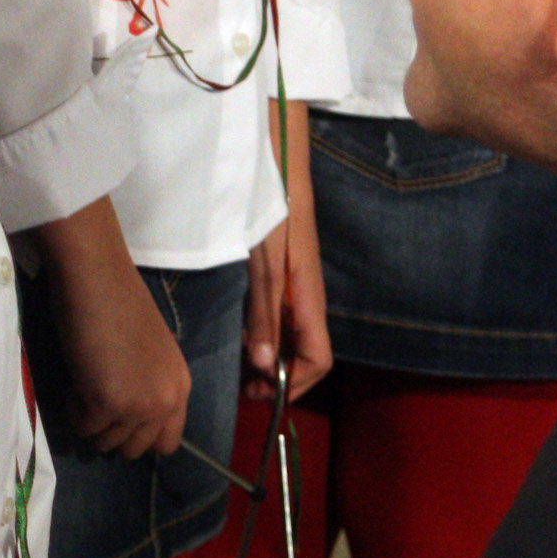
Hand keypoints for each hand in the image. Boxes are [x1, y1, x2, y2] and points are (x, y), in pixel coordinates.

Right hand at [36, 204, 191, 458]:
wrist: (98, 280)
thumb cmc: (120, 304)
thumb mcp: (152, 355)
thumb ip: (150, 387)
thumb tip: (130, 420)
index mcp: (180, 387)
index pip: (168, 443)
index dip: (140, 436)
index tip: (119, 419)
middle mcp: (165, 402)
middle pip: (135, 450)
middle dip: (111, 433)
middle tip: (95, 401)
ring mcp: (138, 405)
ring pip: (106, 444)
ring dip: (90, 420)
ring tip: (85, 383)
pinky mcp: (106, 404)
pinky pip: (83, 428)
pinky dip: (73, 410)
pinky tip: (75, 379)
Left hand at [243, 104, 331, 396]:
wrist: (277, 163)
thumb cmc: (275, 210)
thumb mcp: (264, 265)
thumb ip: (265, 314)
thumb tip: (265, 365)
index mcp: (308, 299)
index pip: (317, 360)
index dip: (295, 385)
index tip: (262, 394)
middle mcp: (306, 298)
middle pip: (305, 354)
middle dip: (279, 377)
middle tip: (244, 387)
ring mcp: (295, 286)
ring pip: (291, 337)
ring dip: (270, 358)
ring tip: (239, 367)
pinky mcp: (282, 274)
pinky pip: (280, 317)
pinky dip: (264, 334)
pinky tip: (241, 333)